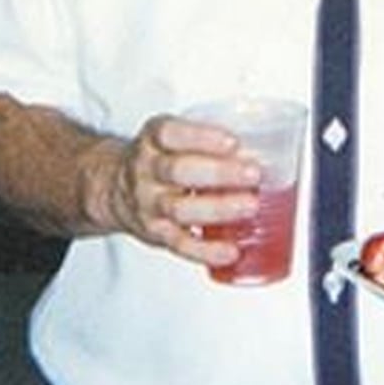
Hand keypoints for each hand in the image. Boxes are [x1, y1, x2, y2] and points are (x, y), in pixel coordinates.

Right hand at [90, 113, 262, 268]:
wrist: (114, 188)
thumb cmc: (161, 158)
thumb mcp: (175, 135)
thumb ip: (211, 138)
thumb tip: (269, 143)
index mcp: (154, 139)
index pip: (171, 133)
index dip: (202, 137)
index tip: (233, 142)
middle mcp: (147, 171)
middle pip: (179, 171)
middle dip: (219, 173)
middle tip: (254, 173)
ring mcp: (149, 204)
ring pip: (180, 209)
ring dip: (218, 209)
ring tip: (250, 206)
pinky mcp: (156, 233)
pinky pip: (180, 245)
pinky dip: (206, 251)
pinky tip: (230, 251)